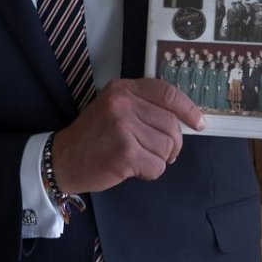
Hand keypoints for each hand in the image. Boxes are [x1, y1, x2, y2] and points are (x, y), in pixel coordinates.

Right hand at [51, 78, 205, 193]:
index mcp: (124, 89)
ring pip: (166, 147)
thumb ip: (144, 106)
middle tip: (163, 153)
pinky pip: (157, 166)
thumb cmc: (94, 136)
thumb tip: (183, 119)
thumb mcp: (115, 108)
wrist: (62, 159)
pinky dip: (151, 172)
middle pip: (171, 124)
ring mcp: (124, 128)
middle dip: (173, 143)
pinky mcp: (124, 154)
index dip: (188, 109)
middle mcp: (124, 103)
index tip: (199, 123)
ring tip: (140, 159)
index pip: (167, 93)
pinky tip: (134, 170)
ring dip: (159, 159)